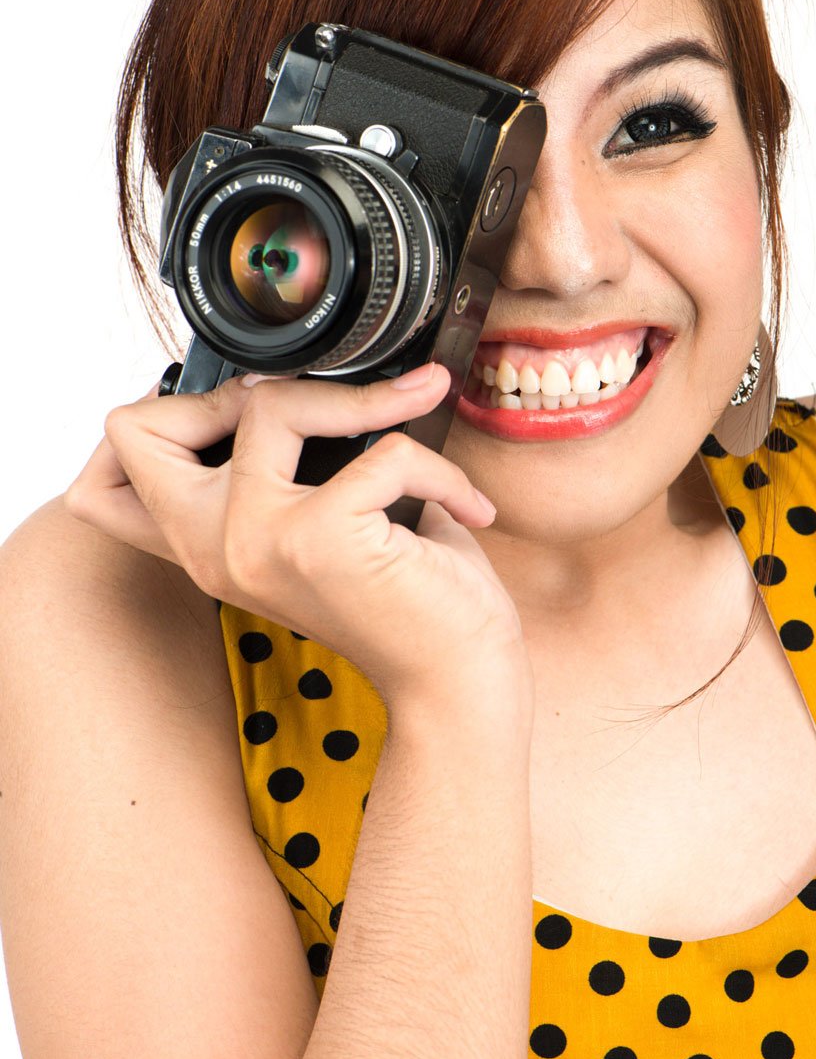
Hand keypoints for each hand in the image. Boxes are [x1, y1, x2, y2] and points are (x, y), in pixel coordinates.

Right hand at [64, 365, 531, 715]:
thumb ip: (284, 471)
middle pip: (144, 425)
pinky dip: (440, 470)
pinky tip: (466, 509)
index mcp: (205, 547)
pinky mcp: (319, 538)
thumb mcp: (321, 526)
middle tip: (321, 408)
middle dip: (232, 391)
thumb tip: (290, 377)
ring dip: (367, 403)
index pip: (106, 476)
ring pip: (272, 405)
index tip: (246, 408)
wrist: (457, 681)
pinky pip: (385, 449)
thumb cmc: (407, 599)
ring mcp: (256, 542)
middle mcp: (212, 549)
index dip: (161, 420)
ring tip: (414, 425)